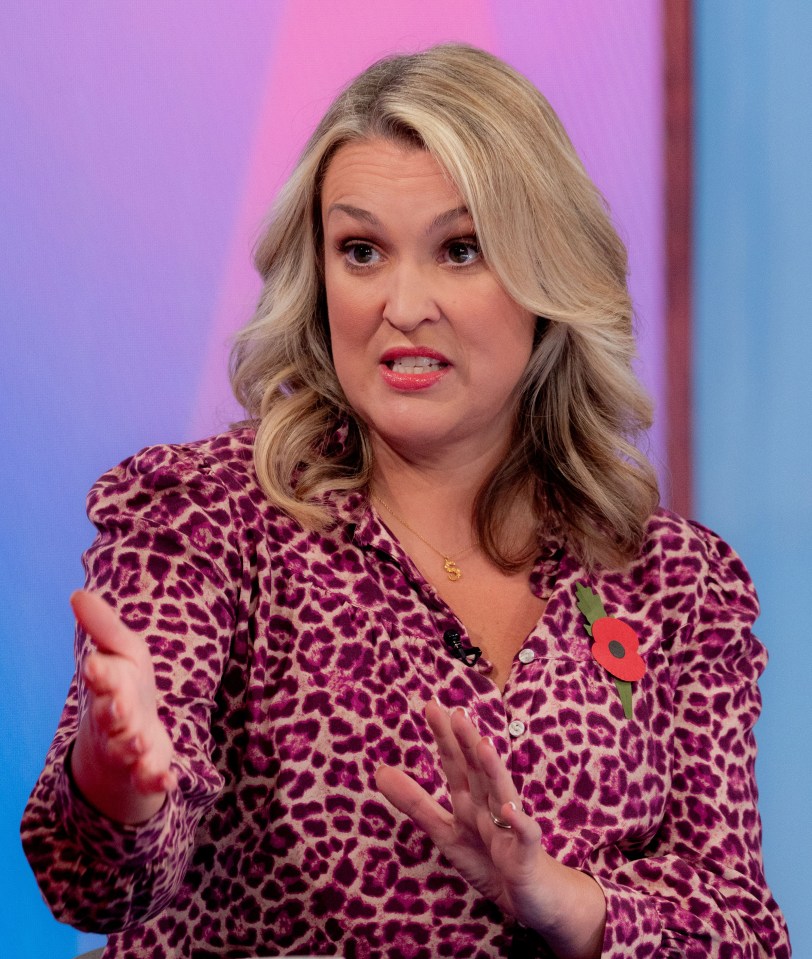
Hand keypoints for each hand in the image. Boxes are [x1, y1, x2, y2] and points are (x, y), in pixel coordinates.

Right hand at [70, 590, 175, 822]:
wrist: (127, 747)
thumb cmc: (125, 691)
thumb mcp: (122, 654)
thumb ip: (103, 627)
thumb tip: (77, 593)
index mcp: (108, 687)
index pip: (101, 677)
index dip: (99, 671)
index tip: (95, 664)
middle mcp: (112, 720)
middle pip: (109, 715)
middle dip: (112, 711)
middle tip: (117, 707)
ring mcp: (127, 748)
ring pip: (124, 749)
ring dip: (131, 747)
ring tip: (138, 744)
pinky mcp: (145, 771)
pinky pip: (148, 778)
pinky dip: (157, 780)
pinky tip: (168, 780)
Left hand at [375, 700, 604, 958]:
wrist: (532, 897)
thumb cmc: (490, 859)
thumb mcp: (445, 831)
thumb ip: (415, 802)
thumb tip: (379, 771)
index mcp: (471, 801)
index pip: (456, 765)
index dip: (445, 738)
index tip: (431, 707)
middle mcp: (491, 806)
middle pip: (478, 771)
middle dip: (467, 743)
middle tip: (455, 712)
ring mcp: (511, 827)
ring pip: (502, 794)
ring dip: (493, 771)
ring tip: (483, 746)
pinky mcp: (526, 853)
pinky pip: (524, 835)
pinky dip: (519, 822)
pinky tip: (510, 809)